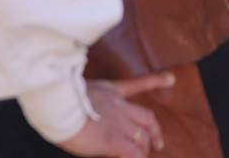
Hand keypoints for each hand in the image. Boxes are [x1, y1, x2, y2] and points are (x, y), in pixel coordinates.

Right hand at [56, 72, 172, 157]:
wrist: (58, 105)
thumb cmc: (58, 100)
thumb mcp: (75, 92)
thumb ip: (87, 101)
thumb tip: (86, 115)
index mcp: (110, 91)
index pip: (136, 85)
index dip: (156, 81)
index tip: (171, 78)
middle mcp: (119, 106)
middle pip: (147, 117)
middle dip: (155, 131)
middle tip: (159, 144)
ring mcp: (119, 123)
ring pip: (143, 136)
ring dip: (145, 149)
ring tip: (144, 156)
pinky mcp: (113, 140)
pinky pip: (133, 153)